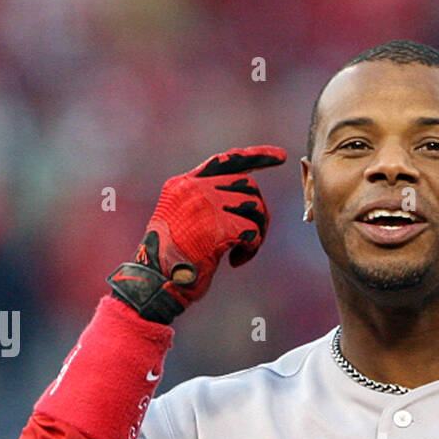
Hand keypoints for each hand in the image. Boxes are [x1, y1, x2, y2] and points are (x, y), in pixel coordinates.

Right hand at [108, 145, 286, 322]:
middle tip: (254, 238)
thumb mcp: (182, 221)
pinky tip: (236, 260)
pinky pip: (253, 231)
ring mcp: (206, 204)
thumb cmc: (171, 261)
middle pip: (248, 185)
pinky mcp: (218, 226)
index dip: (257, 156)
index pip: (226, 161)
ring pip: (255, 206)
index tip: (282, 156)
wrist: (157, 282)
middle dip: (259, 212)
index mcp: (182, 184)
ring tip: (241, 250)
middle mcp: (194, 188)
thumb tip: (248, 200)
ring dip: (257, 232)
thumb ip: (206, 204)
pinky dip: (251, 249)